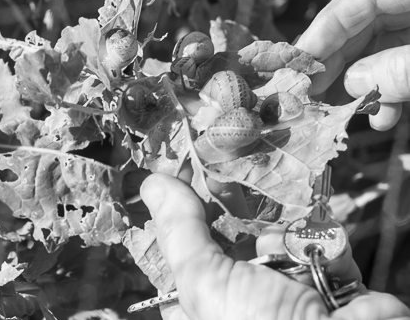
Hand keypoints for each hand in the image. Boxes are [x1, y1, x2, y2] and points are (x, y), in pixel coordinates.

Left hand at [141, 173, 409, 319]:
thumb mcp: (208, 284)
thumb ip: (181, 231)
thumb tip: (152, 181)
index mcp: (204, 305)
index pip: (186, 247)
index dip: (187, 210)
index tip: (190, 173)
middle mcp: (243, 300)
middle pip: (236, 237)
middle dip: (245, 218)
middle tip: (241, 189)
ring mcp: (286, 292)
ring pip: (281, 236)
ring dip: (289, 239)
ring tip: (294, 252)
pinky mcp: (327, 283)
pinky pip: (321, 246)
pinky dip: (325, 247)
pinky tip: (326, 259)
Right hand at [295, 0, 409, 130]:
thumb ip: (404, 67)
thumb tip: (354, 84)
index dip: (326, 27)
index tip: (299, 62)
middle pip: (367, 22)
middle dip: (338, 60)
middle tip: (309, 92)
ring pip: (384, 47)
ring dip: (363, 82)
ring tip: (344, 111)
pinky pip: (404, 60)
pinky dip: (392, 88)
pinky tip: (384, 115)